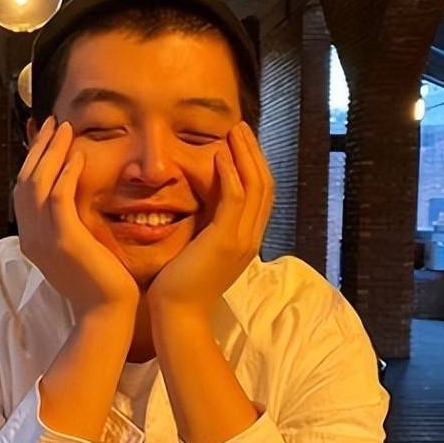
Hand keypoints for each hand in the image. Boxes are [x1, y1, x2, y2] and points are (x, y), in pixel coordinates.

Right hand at [14, 116, 139, 318]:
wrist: (104, 313)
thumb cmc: (98, 286)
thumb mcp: (75, 252)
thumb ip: (66, 228)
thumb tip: (72, 205)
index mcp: (31, 240)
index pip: (24, 191)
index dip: (33, 160)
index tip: (46, 138)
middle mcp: (30, 237)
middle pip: (25, 180)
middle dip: (39, 148)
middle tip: (52, 123)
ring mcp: (44, 238)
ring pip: (38, 183)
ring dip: (52, 152)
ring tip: (65, 129)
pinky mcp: (64, 239)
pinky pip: (59, 196)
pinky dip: (66, 172)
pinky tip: (78, 155)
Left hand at [147, 121, 273, 318]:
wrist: (178, 315)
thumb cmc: (180, 287)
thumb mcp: (200, 251)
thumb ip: (207, 227)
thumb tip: (200, 206)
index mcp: (246, 240)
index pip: (260, 195)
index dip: (253, 165)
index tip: (240, 143)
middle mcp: (250, 238)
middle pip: (264, 185)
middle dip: (253, 153)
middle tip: (240, 127)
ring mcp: (241, 240)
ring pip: (254, 187)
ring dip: (244, 155)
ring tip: (233, 132)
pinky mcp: (225, 241)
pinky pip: (234, 199)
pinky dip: (230, 175)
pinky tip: (220, 156)